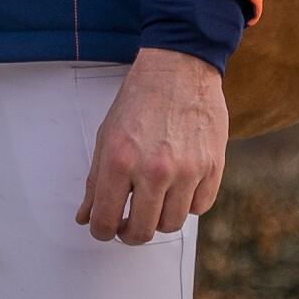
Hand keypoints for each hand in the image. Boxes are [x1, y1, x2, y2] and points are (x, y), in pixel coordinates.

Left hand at [76, 47, 228, 242]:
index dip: (102, 230)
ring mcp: (186, 170)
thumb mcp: (107, 135)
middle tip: (128, 222)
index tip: (105, 227)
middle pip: (140, 231)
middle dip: (129, 232)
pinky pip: (199, 208)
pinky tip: (179, 185)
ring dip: (159, 217)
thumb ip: (95, 180)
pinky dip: (187, 203)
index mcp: (119, 159)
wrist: (179, 67)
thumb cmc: (139, 99)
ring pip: (171, 224)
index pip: (105, 221)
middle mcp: (153, 169)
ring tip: (154, 197)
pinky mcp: (212, 167)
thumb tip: (85, 217)